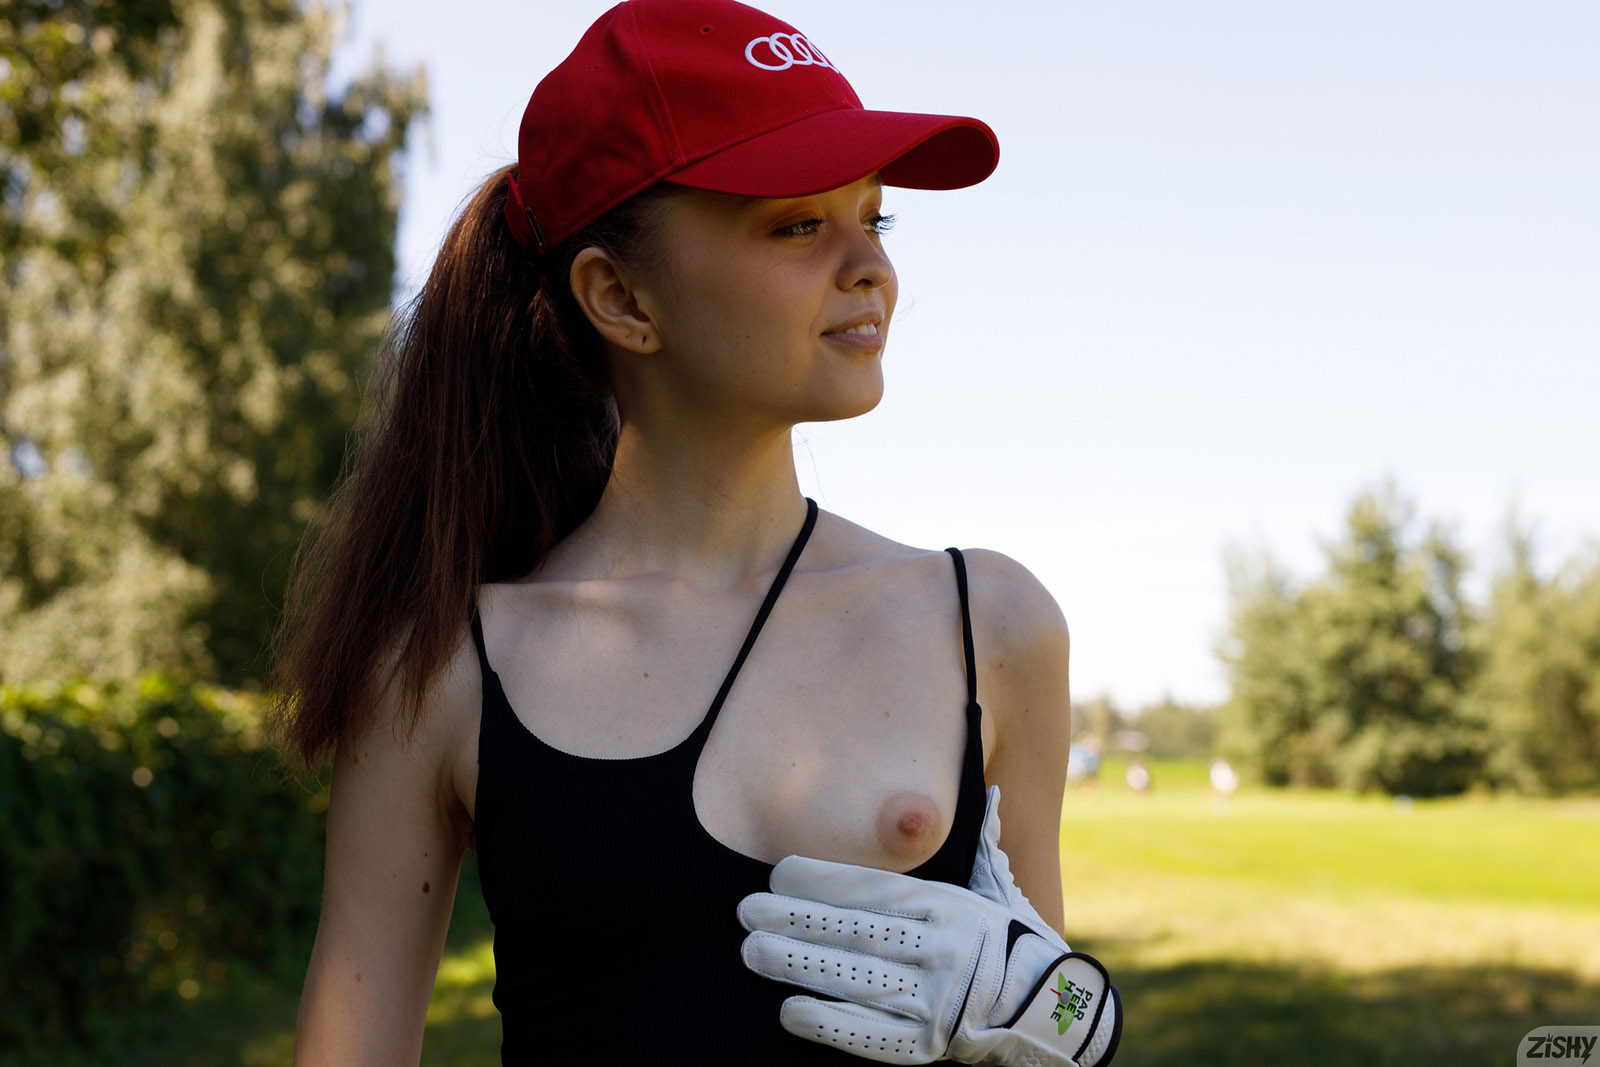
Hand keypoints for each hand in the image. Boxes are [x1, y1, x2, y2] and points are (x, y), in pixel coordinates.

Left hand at [738, 786, 1120, 1064]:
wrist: (1048, 1010)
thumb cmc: (1002, 939)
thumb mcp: (991, 886)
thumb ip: (973, 841)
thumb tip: (974, 789)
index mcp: (949, 907)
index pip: (876, 890)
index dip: (824, 881)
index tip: (777, 873)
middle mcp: (941, 950)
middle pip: (856, 933)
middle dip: (796, 920)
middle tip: (746, 910)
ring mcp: (935, 1000)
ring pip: (856, 979)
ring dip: (800, 965)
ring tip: (752, 950)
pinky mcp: (928, 1044)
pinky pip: (873, 1035)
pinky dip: (831, 1024)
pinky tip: (790, 1012)